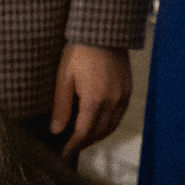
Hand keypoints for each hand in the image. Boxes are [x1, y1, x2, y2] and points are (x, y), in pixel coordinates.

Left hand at [50, 44, 131, 158]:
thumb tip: (56, 130)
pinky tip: (99, 122)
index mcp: (95, 100)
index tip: (64, 153)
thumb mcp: (64, 77)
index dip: (73, 146)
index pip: (84, 133)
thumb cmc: (79, 51)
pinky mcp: (128, 90)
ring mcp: (123, 96)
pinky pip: (119, 115)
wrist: (103, 31)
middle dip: (85, 143)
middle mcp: (112, 102)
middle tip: (71, 147)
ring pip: (111, 126)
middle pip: (99, 133)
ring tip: (83, 138)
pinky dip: (109, 124)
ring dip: (98, 135)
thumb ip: (61, 106)